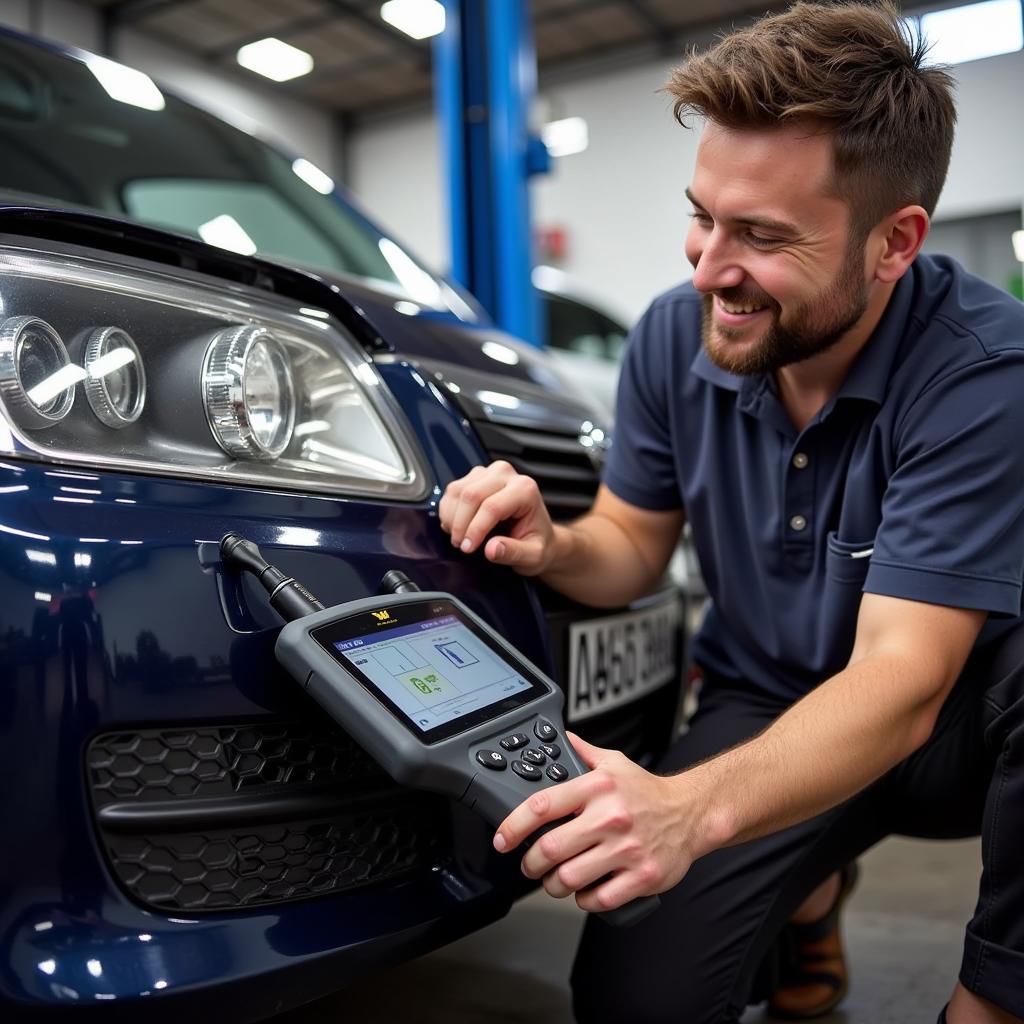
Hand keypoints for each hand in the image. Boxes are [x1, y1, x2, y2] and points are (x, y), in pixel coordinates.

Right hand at [438, 460, 556, 574]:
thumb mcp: (532, 556)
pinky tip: (457, 527)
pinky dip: (448, 512)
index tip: (468, 548)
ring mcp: (488, 472)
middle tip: (462, 546)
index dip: (476, 529)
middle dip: (461, 524)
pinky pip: (452, 491)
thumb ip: (513, 553)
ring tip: (460, 538)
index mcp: (525, 490)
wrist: (535, 532)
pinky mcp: (475, 476)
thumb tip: (491, 549)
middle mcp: (507, 474)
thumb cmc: (535, 542)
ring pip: (458, 491)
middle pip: (472, 495)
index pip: (492, 507)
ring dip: (452, 518)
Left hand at [493, 732, 696, 912]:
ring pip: (570, 878)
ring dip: (553, 885)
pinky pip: (599, 899)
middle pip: (550, 849)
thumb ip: (582, 752)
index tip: (503, 839)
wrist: (692, 813)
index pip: (542, 806)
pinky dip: (584, 900)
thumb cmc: (647, 791)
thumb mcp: (614, 762)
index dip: (513, 825)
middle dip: (531, 863)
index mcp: (597, 788)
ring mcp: (627, 850)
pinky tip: (584, 891)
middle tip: (530, 865)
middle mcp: (610, 818)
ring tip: (553, 880)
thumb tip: (558, 738)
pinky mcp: (642, 877)